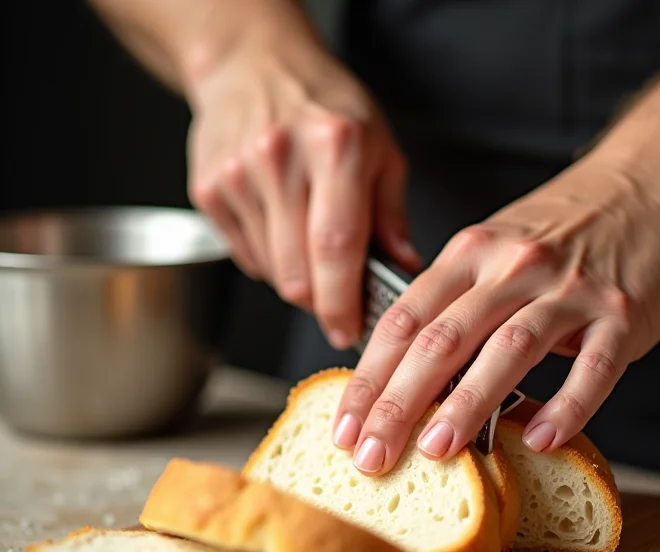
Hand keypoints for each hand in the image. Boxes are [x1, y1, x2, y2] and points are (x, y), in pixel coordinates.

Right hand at [186, 36, 418, 347]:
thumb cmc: (325, 106)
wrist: (253, 65)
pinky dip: (269, 259)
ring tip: (309, 243)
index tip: (349, 331)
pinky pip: (245, 257)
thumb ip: (392, 214)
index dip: (343, 303)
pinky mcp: (209, 190)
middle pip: (297, 273)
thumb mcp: (379, 147)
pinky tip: (280, 226)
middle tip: (338, 299)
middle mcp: (280, 159)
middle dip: (321, 303)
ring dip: (297, 279)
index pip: (337, 249)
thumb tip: (404, 270)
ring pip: (272, 272)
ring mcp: (237, 175)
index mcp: (334, 146)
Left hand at [332, 155, 659, 474]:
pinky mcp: (622, 313)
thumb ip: (453, 303)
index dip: (367, 378)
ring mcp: (569, 290)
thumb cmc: (561, 230)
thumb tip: (405, 375)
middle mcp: (512, 268)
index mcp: (469, 254)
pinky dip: (567, 406)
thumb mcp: (493, 247)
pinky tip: (540, 439)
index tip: (344, 427)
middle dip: (398, 404)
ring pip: (507, 350)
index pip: (402, 321)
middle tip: (371, 454)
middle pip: (441, 340)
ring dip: (467, 405)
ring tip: (436, 451)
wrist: (648, 187)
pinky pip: (593, 367)